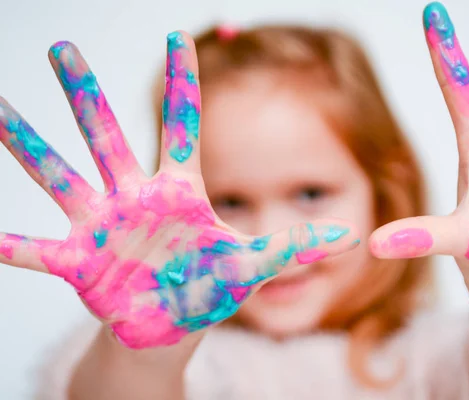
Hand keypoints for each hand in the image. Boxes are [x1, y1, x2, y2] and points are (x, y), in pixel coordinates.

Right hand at [0, 31, 358, 347]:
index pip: (183, 126)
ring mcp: (103, 225)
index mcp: (178, 191)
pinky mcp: (80, 262)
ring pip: (61, 176)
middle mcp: (134, 197)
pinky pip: (40, 251)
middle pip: (108, 135)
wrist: (170, 324)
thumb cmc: (210, 287)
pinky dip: (16, 246)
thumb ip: (297, 246)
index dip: (185, 84)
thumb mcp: (255, 263)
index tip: (180, 35)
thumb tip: (350, 237)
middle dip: (85, 93)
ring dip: (29, 147)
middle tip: (63, 47)